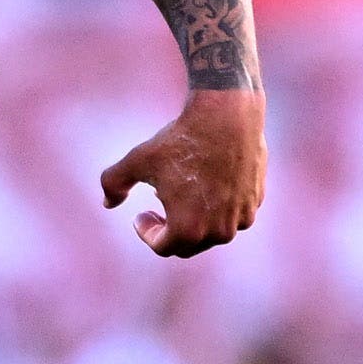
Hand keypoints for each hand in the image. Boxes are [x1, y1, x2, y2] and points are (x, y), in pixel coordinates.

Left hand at [98, 90, 261, 256]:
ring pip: (212, 231)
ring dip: (196, 220)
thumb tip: (107, 203)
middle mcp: (218, 232)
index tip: (140, 215)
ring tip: (183, 195)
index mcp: (187, 230)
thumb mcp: (138, 160)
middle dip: (170, 231)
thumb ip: (114, 184)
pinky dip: (218, 208)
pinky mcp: (255, 202)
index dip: (147, 232)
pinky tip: (208, 185)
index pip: (162, 247)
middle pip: (188, 245)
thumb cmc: (181, 140)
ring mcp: (241, 218)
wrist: (227, 115)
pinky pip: (232, 215)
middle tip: (159, 210)